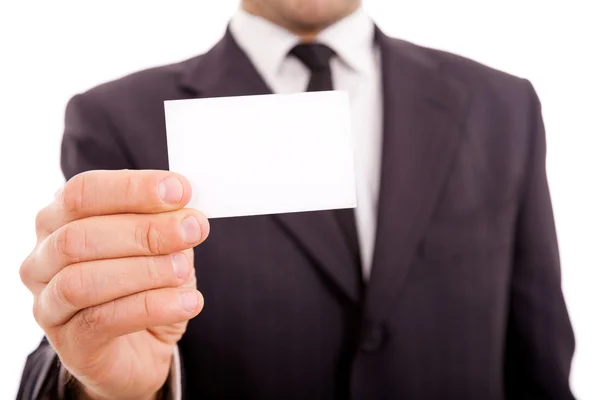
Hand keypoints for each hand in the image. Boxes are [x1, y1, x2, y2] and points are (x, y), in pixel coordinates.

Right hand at [20, 170, 208, 398]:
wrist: (142, 348)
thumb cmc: (146, 285)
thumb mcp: (160, 244)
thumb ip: (166, 222)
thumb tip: (185, 213)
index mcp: (60, 220)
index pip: (83, 192)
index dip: (132, 189)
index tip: (180, 191)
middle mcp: (43, 259)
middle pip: (79, 235)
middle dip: (144, 230)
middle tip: (193, 229)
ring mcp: (49, 304)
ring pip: (83, 280)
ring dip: (144, 270)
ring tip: (184, 270)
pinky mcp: (69, 343)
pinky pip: (103, 321)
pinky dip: (153, 307)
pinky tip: (187, 302)